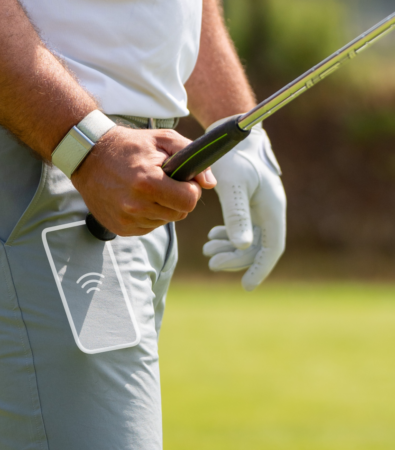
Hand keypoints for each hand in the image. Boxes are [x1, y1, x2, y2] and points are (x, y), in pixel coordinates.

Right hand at [72, 126, 216, 236]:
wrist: (88, 157)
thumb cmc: (128, 146)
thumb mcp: (162, 140)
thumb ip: (190, 157)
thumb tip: (209, 184)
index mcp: (148, 183)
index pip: (189, 201)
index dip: (191, 189)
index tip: (182, 180)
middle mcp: (135, 206)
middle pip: (179, 214)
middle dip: (178, 199)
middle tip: (165, 182)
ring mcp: (126, 220)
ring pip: (164, 221)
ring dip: (162, 207)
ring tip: (147, 188)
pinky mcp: (119, 228)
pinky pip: (148, 227)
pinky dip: (148, 215)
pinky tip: (136, 199)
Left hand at [202, 117, 285, 290]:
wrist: (234, 133)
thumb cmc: (234, 157)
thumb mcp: (233, 185)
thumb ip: (237, 215)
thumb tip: (241, 245)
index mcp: (271, 208)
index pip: (271, 247)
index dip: (260, 269)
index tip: (246, 287)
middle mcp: (269, 210)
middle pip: (257, 247)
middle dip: (235, 258)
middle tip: (211, 261)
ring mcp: (261, 208)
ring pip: (249, 240)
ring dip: (229, 248)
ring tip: (207, 249)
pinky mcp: (250, 204)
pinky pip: (243, 229)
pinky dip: (228, 237)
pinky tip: (213, 237)